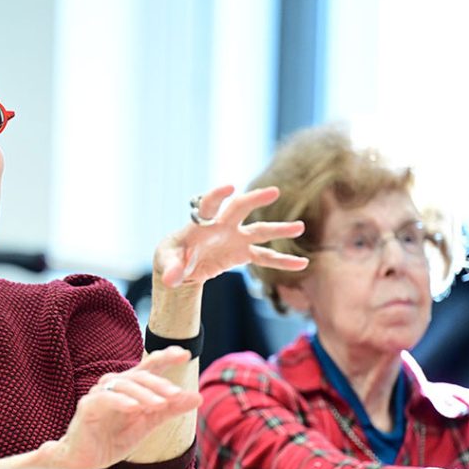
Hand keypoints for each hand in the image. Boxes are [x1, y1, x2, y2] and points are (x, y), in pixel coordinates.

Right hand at [43, 347, 201, 468]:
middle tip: (176, 393)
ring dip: (144, 394)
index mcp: (131, 386)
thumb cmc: (116, 437)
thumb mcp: (149, 422)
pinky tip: (134, 408)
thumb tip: (198, 397)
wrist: (87, 458)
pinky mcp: (88, 406)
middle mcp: (115, 384)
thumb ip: (171, 409)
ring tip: (160, 404)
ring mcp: (100, 393)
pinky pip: (105, 398)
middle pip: (140, 375)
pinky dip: (121, 401)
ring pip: (124, 384)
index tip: (185, 354)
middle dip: (160, 384)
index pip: (150, 366)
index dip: (166, 357)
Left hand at [155, 185, 307, 287]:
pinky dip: (282, 261)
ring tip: (299, 227)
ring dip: (278, 230)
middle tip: (273, 192)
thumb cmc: (172, 257)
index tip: (230, 188)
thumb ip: (171, 269)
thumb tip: (171, 280)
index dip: (217, 195)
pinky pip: (265, 257)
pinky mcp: (242, 254)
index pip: (209, 205)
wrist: (182, 266)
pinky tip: (302, 264)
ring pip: (259, 232)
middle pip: (240, 208)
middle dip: (255, 199)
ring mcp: (235, 238)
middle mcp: (222, 226)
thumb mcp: (167, 262)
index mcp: (201, 223)